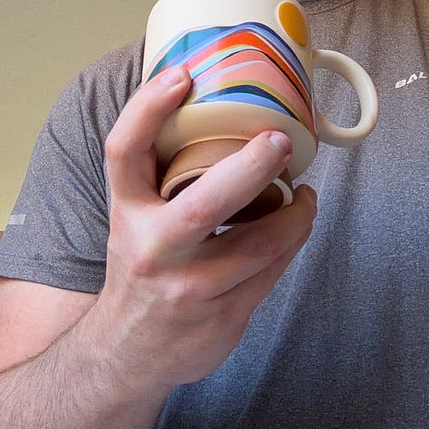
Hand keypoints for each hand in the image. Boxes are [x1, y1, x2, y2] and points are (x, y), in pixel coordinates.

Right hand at [82, 65, 317, 389]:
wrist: (125, 354)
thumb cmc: (141, 265)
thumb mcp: (133, 216)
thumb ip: (160, 170)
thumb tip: (206, 99)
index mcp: (126, 212)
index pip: (124, 152)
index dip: (148, 108)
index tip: (182, 74)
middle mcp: (153, 249)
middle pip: (205, 204)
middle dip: (252, 168)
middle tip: (280, 141)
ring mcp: (188, 290)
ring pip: (259, 245)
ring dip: (294, 215)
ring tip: (303, 192)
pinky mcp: (221, 319)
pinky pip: (271, 273)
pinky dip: (289, 244)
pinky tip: (294, 226)